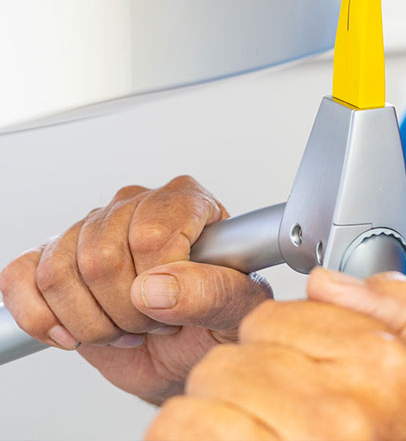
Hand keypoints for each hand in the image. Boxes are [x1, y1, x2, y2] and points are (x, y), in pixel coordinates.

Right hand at [0, 175, 271, 403]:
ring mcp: (93, 226)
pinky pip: (22, 276)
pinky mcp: (56, 257)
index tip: (175, 310)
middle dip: (124, 312)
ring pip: (59, 271)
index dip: (158, 286)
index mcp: (187, 201)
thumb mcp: (236, 310)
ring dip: (89, 322)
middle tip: (151, 326)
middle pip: (101, 256)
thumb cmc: (216, 321)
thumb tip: (157, 288)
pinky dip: (40, 317)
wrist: (185, 352)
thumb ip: (212, 293)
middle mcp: (138, 203)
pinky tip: (72, 335)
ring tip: (123, 329)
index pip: (151, 234)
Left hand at [145, 267, 405, 440]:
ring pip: (196, 402)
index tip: (281, 372)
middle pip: (230, 359)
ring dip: (201, 421)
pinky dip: (183, 440)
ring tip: (231, 435)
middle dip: (230, 385)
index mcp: (384, 367)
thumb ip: (396, 310)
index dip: (267, 345)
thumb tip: (325, 280)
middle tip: (256, 415)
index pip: (274, 318)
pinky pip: (181, 436)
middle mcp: (342, 410)